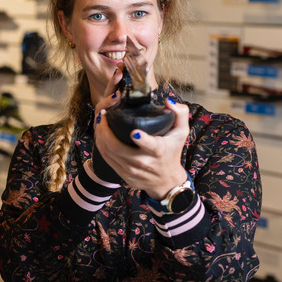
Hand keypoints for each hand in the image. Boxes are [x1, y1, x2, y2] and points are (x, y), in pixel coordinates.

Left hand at [92, 75, 190, 199]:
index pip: (151, 146)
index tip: (134, 131)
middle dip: (106, 130)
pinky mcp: (123, 175)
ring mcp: (132, 170)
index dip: (142, 139)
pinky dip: (101, 145)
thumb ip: (180, 114)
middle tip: (103, 115)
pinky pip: (107, 159)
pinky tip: (100, 134)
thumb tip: (168, 100)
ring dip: (101, 136)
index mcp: (159, 151)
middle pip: (118, 148)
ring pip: (109, 153)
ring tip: (100, 121)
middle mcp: (144, 162)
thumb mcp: (181, 133)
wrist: (166, 181)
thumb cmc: (172, 152)